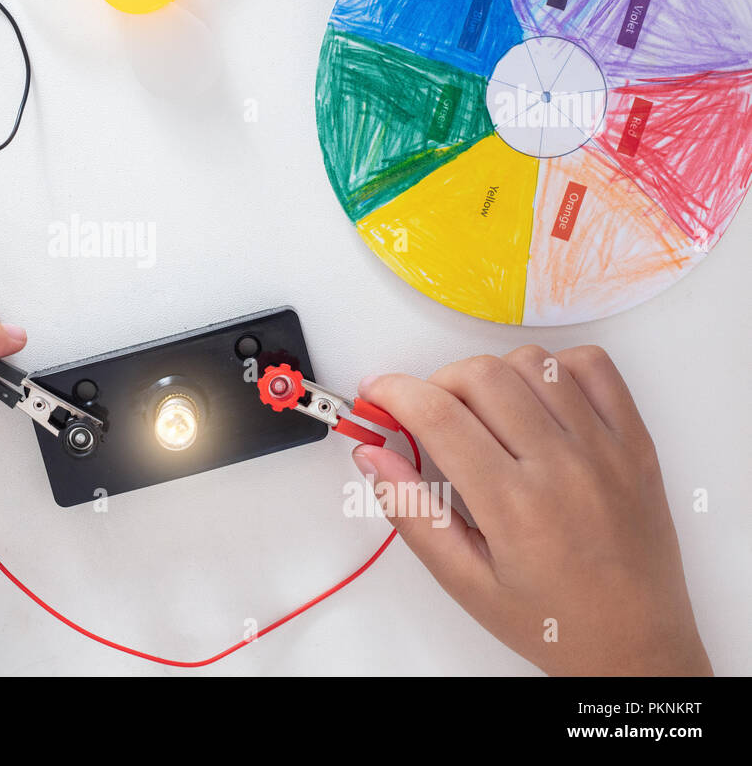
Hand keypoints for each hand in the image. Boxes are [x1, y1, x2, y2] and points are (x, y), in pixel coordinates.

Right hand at [353, 345, 710, 675]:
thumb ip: (411, 513)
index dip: (393, 392)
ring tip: (483, 413)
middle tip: (427, 415)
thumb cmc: (553, 621)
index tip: (376, 394)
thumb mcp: (464, 581)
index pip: (437, 414)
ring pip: (532, 361)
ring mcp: (604, 449)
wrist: (637, 647)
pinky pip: (594, 366)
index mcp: (514, 506)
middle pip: (480, 375)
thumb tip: (372, 457)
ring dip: (492, 375)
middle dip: (436, 383)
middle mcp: (562, 467)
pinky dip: (555, 368)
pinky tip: (536, 402)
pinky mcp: (634, 442)